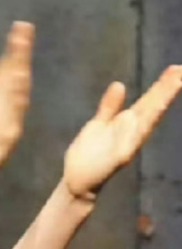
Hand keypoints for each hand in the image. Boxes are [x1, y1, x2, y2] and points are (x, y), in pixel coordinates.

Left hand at [64, 65, 181, 198]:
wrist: (78, 180)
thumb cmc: (90, 153)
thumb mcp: (99, 124)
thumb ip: (110, 106)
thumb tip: (119, 84)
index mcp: (128, 123)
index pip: (149, 101)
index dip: (163, 85)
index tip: (178, 68)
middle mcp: (132, 133)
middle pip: (152, 108)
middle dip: (166, 90)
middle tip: (181, 70)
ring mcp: (127, 145)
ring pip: (146, 121)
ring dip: (158, 104)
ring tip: (173, 85)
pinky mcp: (118, 158)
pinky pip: (128, 143)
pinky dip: (134, 131)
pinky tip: (136, 118)